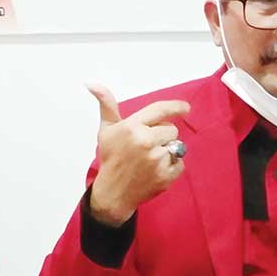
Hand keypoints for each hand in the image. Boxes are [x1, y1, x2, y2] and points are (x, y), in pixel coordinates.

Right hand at [87, 84, 189, 225]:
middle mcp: (145, 141)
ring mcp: (157, 159)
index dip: (176, 107)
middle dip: (163, 135)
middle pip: (172, 130)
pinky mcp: (166, 175)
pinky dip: (171, 166)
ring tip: (150, 159)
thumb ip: (106, 104)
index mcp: (132, 126)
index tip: (185, 108)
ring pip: (176, 146)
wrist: (113, 192)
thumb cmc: (111, 158)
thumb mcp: (106, 129)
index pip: (161, 110)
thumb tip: (91, 83)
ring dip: (167, 151)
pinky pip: (180, 163)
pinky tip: (155, 170)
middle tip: (147, 145)